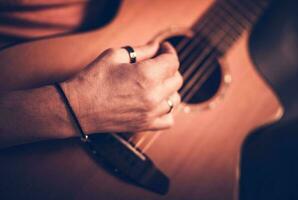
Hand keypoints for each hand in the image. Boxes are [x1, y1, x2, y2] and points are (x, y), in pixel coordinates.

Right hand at [62, 41, 182, 133]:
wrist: (77, 108)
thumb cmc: (93, 79)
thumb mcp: (115, 55)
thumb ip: (141, 50)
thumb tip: (157, 46)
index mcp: (147, 75)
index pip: (172, 61)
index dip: (169, 51)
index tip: (164, 49)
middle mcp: (153, 95)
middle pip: (177, 79)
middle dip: (169, 68)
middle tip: (157, 64)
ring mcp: (151, 113)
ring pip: (175, 99)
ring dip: (169, 88)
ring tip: (156, 83)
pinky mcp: (145, 125)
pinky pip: (169, 119)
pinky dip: (167, 110)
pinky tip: (157, 103)